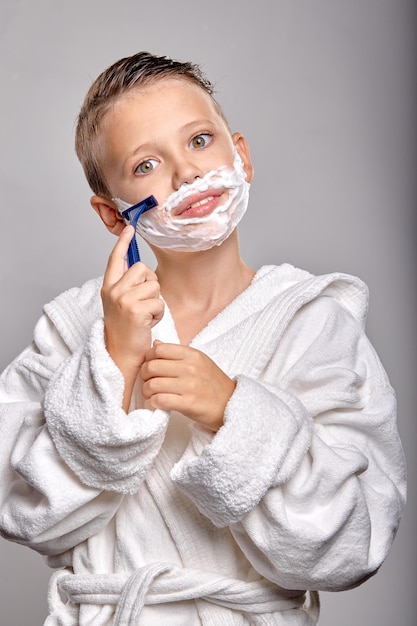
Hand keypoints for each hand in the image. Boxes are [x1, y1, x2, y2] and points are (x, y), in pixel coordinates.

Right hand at [101, 226, 163, 407]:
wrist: (120, 356)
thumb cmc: (124, 331)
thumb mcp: (119, 304)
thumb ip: (126, 285)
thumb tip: (138, 268)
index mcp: (108, 287)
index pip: (115, 259)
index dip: (122, 243)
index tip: (129, 229)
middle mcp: (113, 291)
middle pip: (143, 269)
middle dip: (150, 284)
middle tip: (144, 303)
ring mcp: (123, 300)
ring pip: (154, 285)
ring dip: (155, 301)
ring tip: (145, 315)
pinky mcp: (136, 310)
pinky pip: (159, 302)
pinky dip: (158, 314)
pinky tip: (148, 324)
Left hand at [140, 341, 235, 431]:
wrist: (232, 405)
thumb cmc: (213, 384)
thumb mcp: (200, 362)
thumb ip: (177, 353)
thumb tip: (156, 344)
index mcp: (193, 355)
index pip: (159, 349)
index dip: (148, 358)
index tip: (150, 365)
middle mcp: (191, 368)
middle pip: (152, 366)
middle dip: (144, 375)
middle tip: (147, 381)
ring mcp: (190, 386)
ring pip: (152, 384)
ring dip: (147, 391)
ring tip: (151, 394)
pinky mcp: (189, 403)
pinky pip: (160, 400)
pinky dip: (154, 402)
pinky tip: (158, 403)